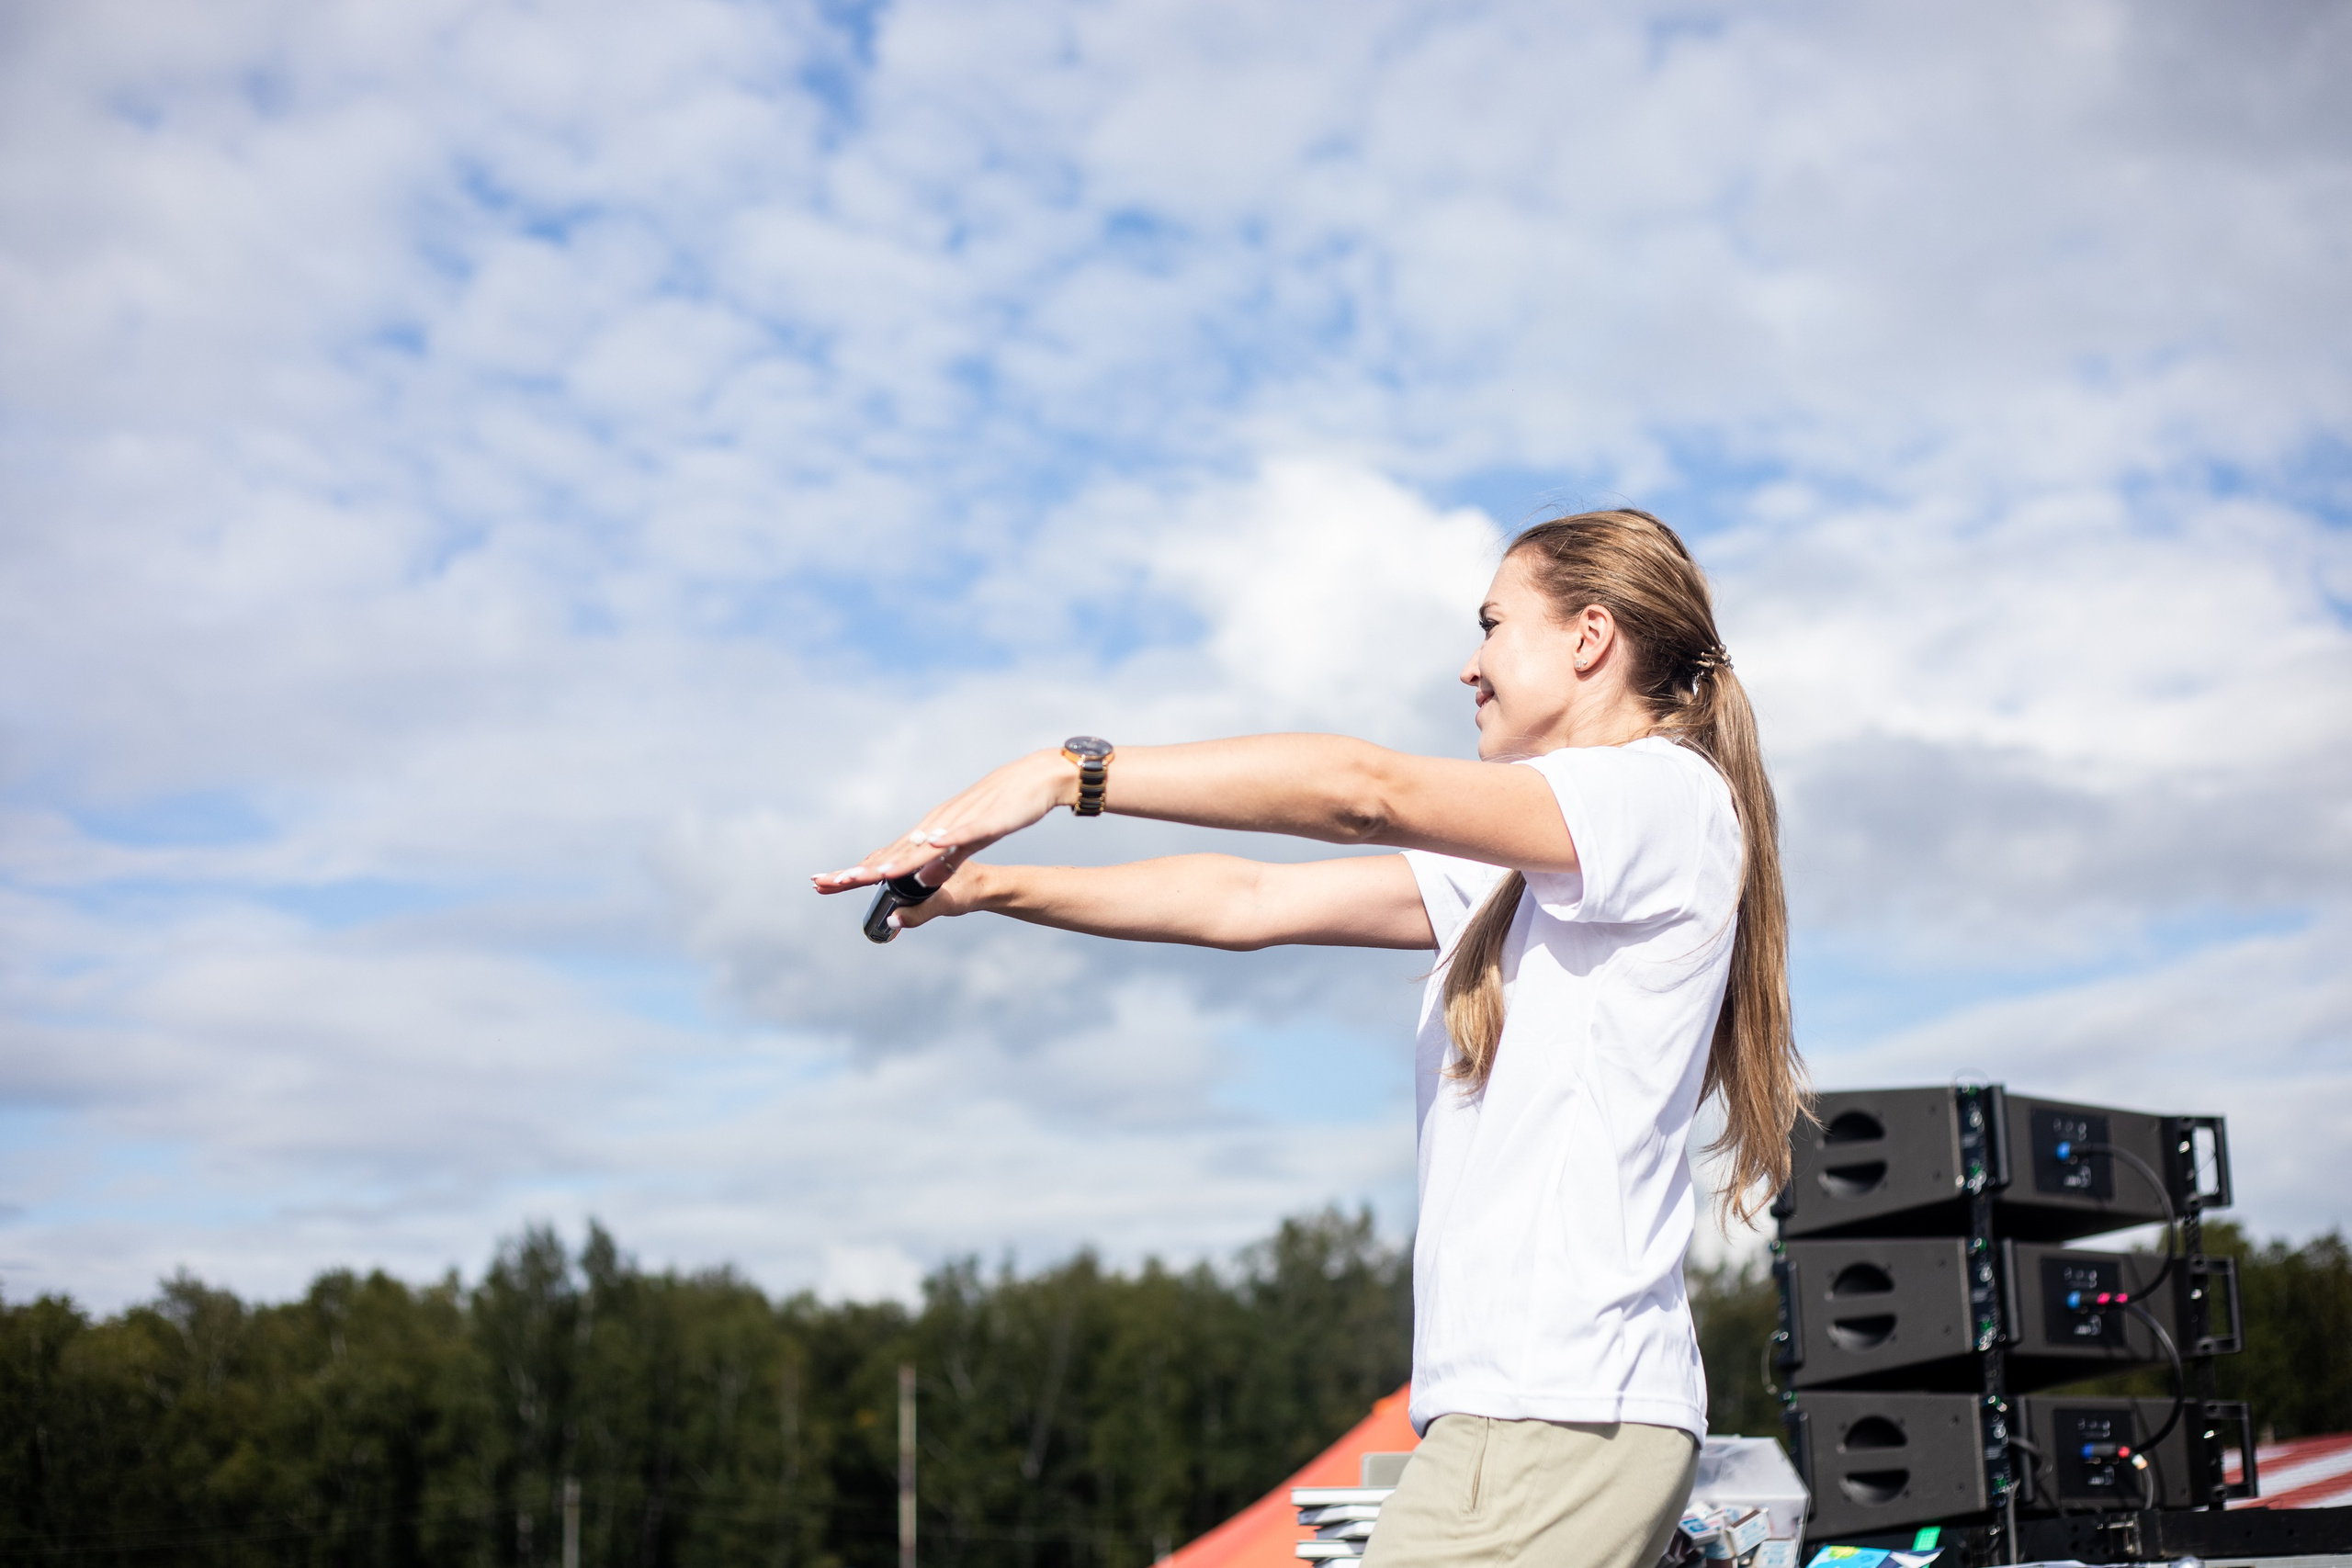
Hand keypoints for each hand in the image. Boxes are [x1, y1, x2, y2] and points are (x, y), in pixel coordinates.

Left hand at [810, 749, 1073, 895]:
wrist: (1032, 780)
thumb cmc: (998, 812)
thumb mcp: (966, 845)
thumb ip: (944, 862)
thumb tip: (922, 878)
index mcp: (930, 833)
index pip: (889, 856)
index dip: (859, 871)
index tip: (830, 883)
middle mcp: (936, 825)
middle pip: (895, 852)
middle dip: (862, 869)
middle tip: (831, 882)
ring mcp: (957, 821)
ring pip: (921, 844)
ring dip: (897, 859)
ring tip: (871, 873)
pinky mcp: (984, 820)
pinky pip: (963, 833)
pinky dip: (945, 840)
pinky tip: (931, 845)